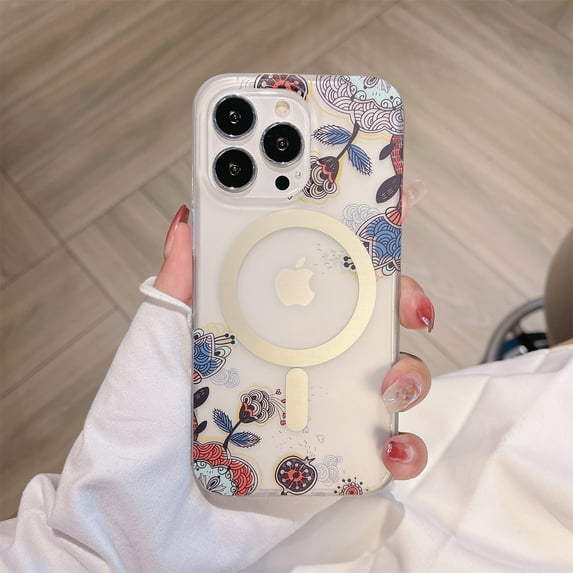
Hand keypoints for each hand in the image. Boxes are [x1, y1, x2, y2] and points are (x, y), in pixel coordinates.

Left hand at [156, 199, 432, 480]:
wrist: (142, 520)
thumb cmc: (141, 435)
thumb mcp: (157, 349)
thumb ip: (177, 290)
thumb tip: (186, 223)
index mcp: (265, 332)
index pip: (319, 279)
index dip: (357, 249)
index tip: (387, 218)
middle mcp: (300, 365)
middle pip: (368, 322)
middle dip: (402, 300)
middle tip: (407, 304)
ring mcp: (320, 411)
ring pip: (389, 379)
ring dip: (411, 374)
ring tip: (392, 385)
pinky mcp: (331, 460)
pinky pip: (385, 450)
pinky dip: (404, 447)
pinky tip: (391, 446)